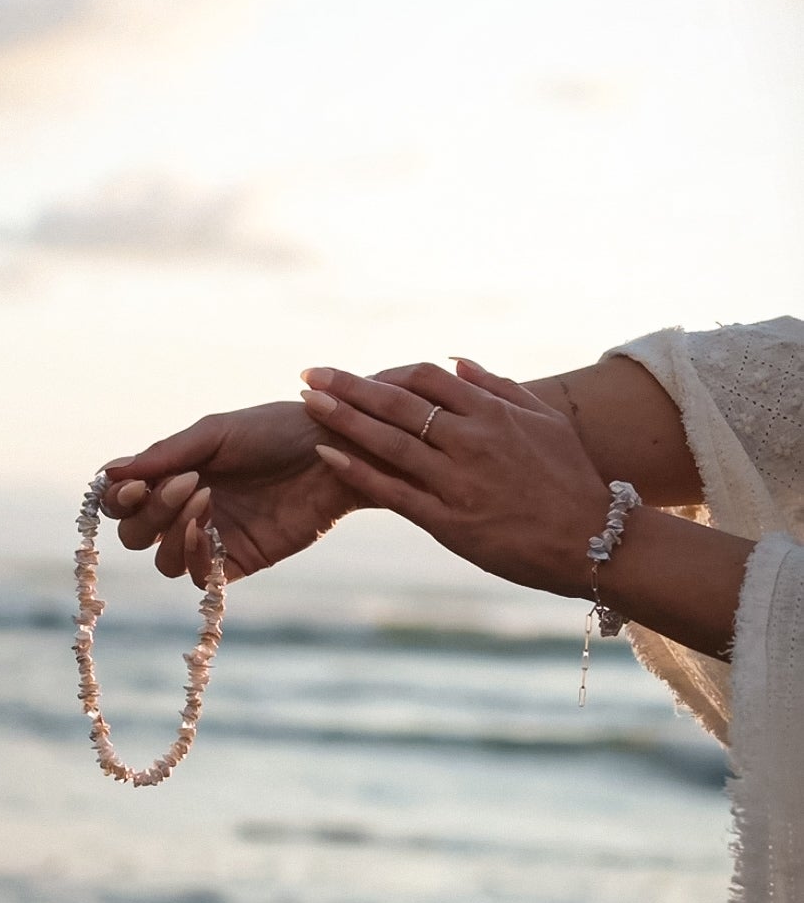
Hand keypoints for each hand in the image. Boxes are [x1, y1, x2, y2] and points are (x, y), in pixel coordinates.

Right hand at [101, 401, 360, 583]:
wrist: (334, 447)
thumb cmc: (276, 430)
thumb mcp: (215, 433)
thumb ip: (164, 454)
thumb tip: (108, 472)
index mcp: (174, 475)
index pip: (123, 501)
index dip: (117, 499)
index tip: (133, 484)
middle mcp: (187, 510)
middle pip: (136, 535)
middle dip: (149, 513)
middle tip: (185, 483)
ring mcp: (214, 538)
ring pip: (164, 560)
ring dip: (172, 532)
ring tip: (204, 496)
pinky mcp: (241, 560)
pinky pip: (200, 577)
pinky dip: (194, 556)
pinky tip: (210, 527)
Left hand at [300, 358, 611, 596]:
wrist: (593, 540)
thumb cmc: (572, 479)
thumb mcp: (546, 421)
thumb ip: (500, 387)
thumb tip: (456, 362)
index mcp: (494, 414)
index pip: (428, 380)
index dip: (385, 372)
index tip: (353, 371)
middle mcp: (472, 441)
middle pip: (399, 404)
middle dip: (349, 387)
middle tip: (309, 373)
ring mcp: (458, 481)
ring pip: (390, 442)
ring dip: (344, 420)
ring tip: (308, 403)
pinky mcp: (450, 521)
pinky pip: (394, 491)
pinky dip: (358, 471)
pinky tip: (328, 455)